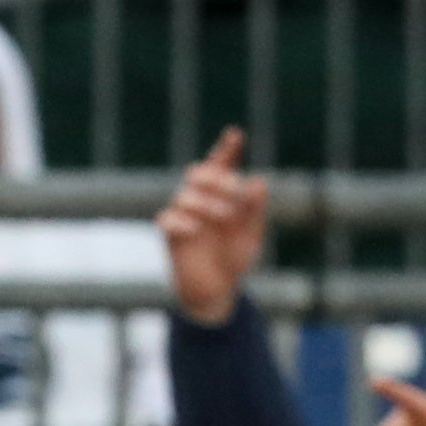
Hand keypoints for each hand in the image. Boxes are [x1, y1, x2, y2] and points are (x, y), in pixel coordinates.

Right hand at [157, 127, 268, 326]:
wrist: (217, 291)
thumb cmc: (234, 258)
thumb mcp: (252, 234)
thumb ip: (255, 209)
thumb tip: (258, 182)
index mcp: (220, 195)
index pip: (221, 164)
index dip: (226, 148)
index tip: (235, 135)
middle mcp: (199, 200)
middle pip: (197, 172)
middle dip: (217, 177)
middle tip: (236, 190)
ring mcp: (183, 217)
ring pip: (183, 194)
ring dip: (207, 201)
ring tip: (225, 217)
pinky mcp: (170, 237)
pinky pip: (166, 219)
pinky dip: (181, 221)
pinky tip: (197, 230)